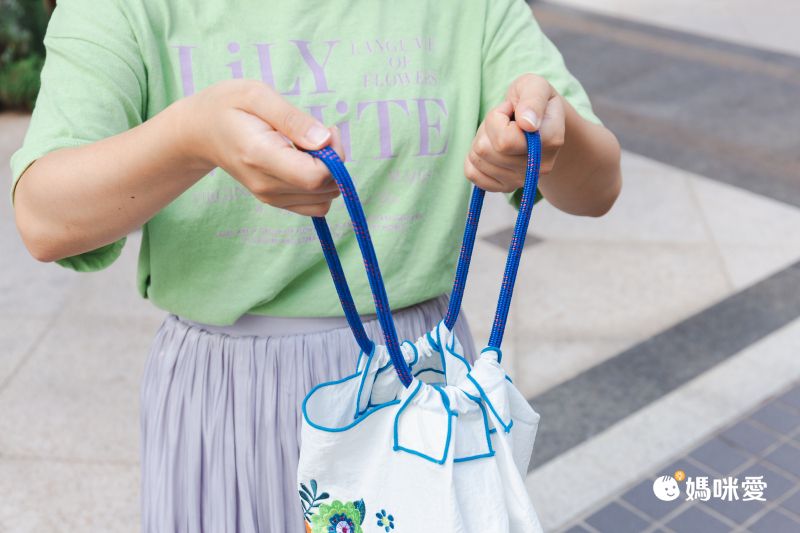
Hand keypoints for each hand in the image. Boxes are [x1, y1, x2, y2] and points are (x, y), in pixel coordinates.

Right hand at [179, 79, 344, 215]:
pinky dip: (320, 184)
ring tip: (308, 146)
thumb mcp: (257, 95)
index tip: (327, 130)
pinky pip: (315, 205)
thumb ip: (293, 119)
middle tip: (318, 133)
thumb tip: (325, 140)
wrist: (200, 132)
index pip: (315, 177)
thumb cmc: (228, 106)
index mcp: (260, 156)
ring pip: (324, 200)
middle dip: (335, 161)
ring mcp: (270, 197)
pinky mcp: (276, 201)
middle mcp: (266, 185)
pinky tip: (305, 160)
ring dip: (329, 174)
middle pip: (324, 189)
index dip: (334, 156)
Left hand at [465, 73, 564, 191]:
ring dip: (481, 140)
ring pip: (478, 159)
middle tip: (504, 120)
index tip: (511, 109)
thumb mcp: (536, 86)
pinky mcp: (505, 187)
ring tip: (500, 131)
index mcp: (550, 141)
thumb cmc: (533, 99)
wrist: (536, 121)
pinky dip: (473, 158)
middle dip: (487, 127)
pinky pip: (472, 174)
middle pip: (486, 150)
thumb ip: (533, 100)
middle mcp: (538, 167)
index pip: (505, 141)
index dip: (498, 118)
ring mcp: (521, 180)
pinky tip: (490, 148)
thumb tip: (527, 124)